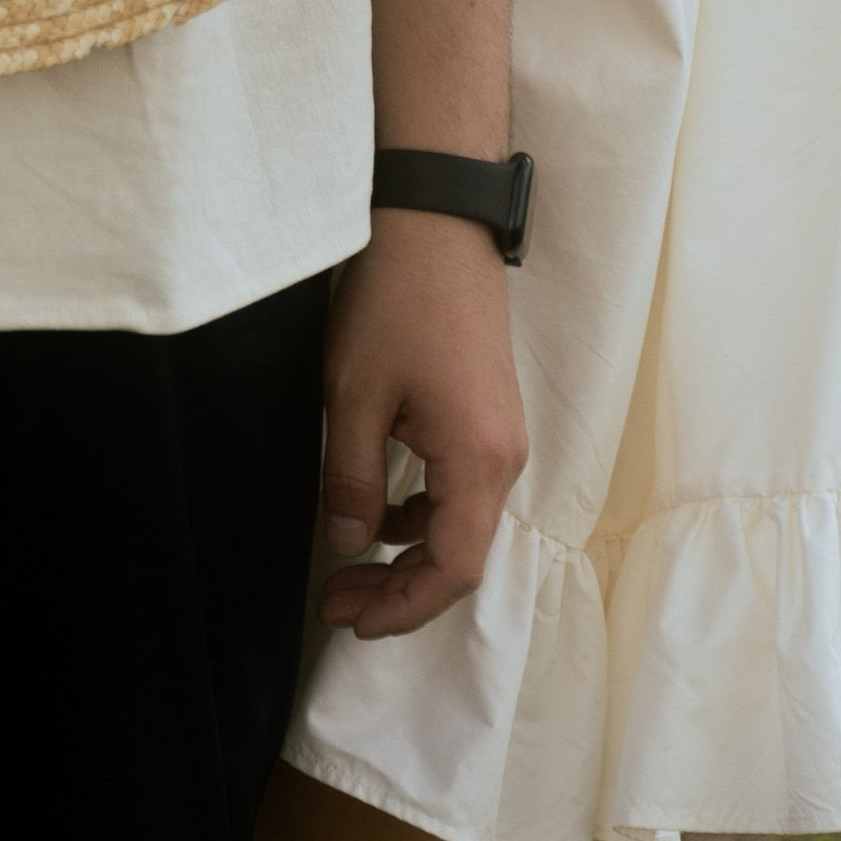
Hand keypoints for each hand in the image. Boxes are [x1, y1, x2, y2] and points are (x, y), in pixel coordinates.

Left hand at [316, 208, 528, 638]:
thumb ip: (354, 479)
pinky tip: (380, 507)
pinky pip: (460, 486)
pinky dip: (421, 511)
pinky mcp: (488, 413)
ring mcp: (501, 434)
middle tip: (336, 602)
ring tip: (347, 564)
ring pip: (460, 522)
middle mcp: (504, 457)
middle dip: (398, 589)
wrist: (437, 219)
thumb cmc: (397, 300)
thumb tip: (352, 542)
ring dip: (406, 552)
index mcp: (479, 461)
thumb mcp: (354, 396)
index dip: (403, 608)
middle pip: (461, 555)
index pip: (454, 570)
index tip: (351, 621)